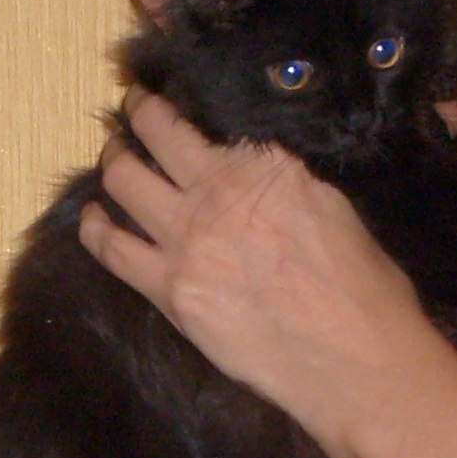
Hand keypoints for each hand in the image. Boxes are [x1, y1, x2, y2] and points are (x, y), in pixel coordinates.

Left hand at [77, 88, 427, 429]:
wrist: (353, 359)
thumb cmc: (363, 288)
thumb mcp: (332, 207)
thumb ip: (286, 182)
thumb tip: (259, 175)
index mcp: (266, 165)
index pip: (207, 120)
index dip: (182, 104)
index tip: (171, 97)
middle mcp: (218, 191)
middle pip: (157, 135)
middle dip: (138, 114)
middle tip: (133, 111)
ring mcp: (187, 240)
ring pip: (124, 180)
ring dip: (114, 161)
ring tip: (114, 156)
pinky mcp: (169, 290)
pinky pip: (111, 247)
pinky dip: (95, 226)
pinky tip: (93, 218)